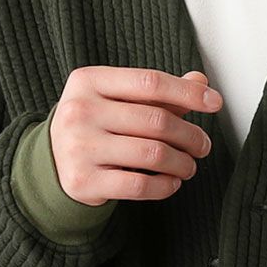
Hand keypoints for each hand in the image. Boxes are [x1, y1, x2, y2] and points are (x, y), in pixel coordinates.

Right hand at [49, 65, 222, 204]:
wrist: (51, 162)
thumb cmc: (94, 124)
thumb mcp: (117, 98)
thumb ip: (158, 92)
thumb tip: (200, 82)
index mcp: (89, 81)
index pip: (150, 82)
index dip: (188, 93)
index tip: (215, 103)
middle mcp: (80, 111)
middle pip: (156, 120)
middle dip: (190, 135)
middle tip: (202, 145)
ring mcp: (79, 147)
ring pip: (153, 153)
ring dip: (182, 162)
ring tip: (189, 165)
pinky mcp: (83, 181)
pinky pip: (140, 185)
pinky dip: (165, 185)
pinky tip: (172, 181)